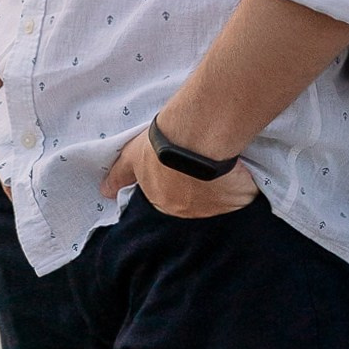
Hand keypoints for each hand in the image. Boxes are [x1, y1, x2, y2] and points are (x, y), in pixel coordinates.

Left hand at [101, 126, 261, 218]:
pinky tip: (244, 171)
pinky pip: (243, 196)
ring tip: (223, 165)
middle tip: (200, 166)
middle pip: (192, 203)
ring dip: (220, 189)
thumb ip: (120, 175)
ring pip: (218, 201)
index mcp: (162, 203)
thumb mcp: (132, 157)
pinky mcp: (239, 199)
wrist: (195, 137)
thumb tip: (104, 192)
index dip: (173, 183)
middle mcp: (188, 212)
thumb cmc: (160, 145)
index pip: (167, 199)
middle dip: (195, 190)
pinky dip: (244, 187)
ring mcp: (215, 208)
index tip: (179, 170)